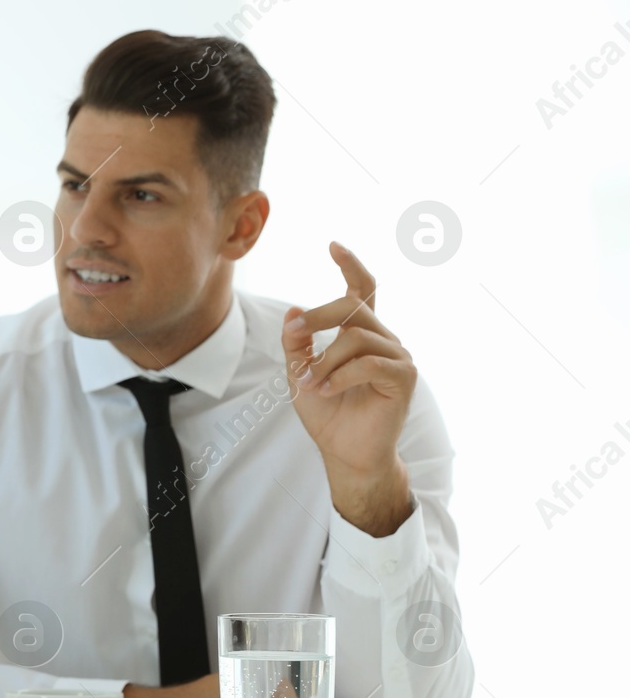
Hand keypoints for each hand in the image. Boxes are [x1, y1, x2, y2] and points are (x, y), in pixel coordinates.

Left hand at [282, 241, 415, 536]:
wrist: (344, 452)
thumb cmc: (326, 413)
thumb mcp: (299, 372)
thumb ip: (296, 342)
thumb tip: (293, 310)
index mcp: (362, 335)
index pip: (362, 291)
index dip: (351, 266)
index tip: (333, 245)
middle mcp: (384, 339)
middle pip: (353, 307)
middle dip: (320, 315)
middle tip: (295, 330)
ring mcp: (398, 357)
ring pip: (356, 337)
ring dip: (325, 360)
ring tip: (309, 384)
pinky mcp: (404, 377)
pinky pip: (368, 363)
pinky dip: (339, 376)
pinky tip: (325, 390)